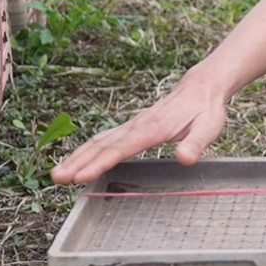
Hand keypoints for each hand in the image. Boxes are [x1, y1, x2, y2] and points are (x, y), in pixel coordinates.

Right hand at [50, 72, 229, 184]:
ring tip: (57, 173)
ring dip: (77, 156)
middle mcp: (137, 126)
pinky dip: (87, 150)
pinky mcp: (132, 127)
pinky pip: (104, 138)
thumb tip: (185, 158)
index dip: (99, 163)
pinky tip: (76, 160)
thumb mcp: (208, 128)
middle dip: (78, 161)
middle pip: (102, 145)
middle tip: (56, 178)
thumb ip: (196, 143)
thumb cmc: (205, 110)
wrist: (201, 87)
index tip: (80, 176)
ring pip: (98, 141)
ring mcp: (132, 125)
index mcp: (153, 129)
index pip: (121, 148)